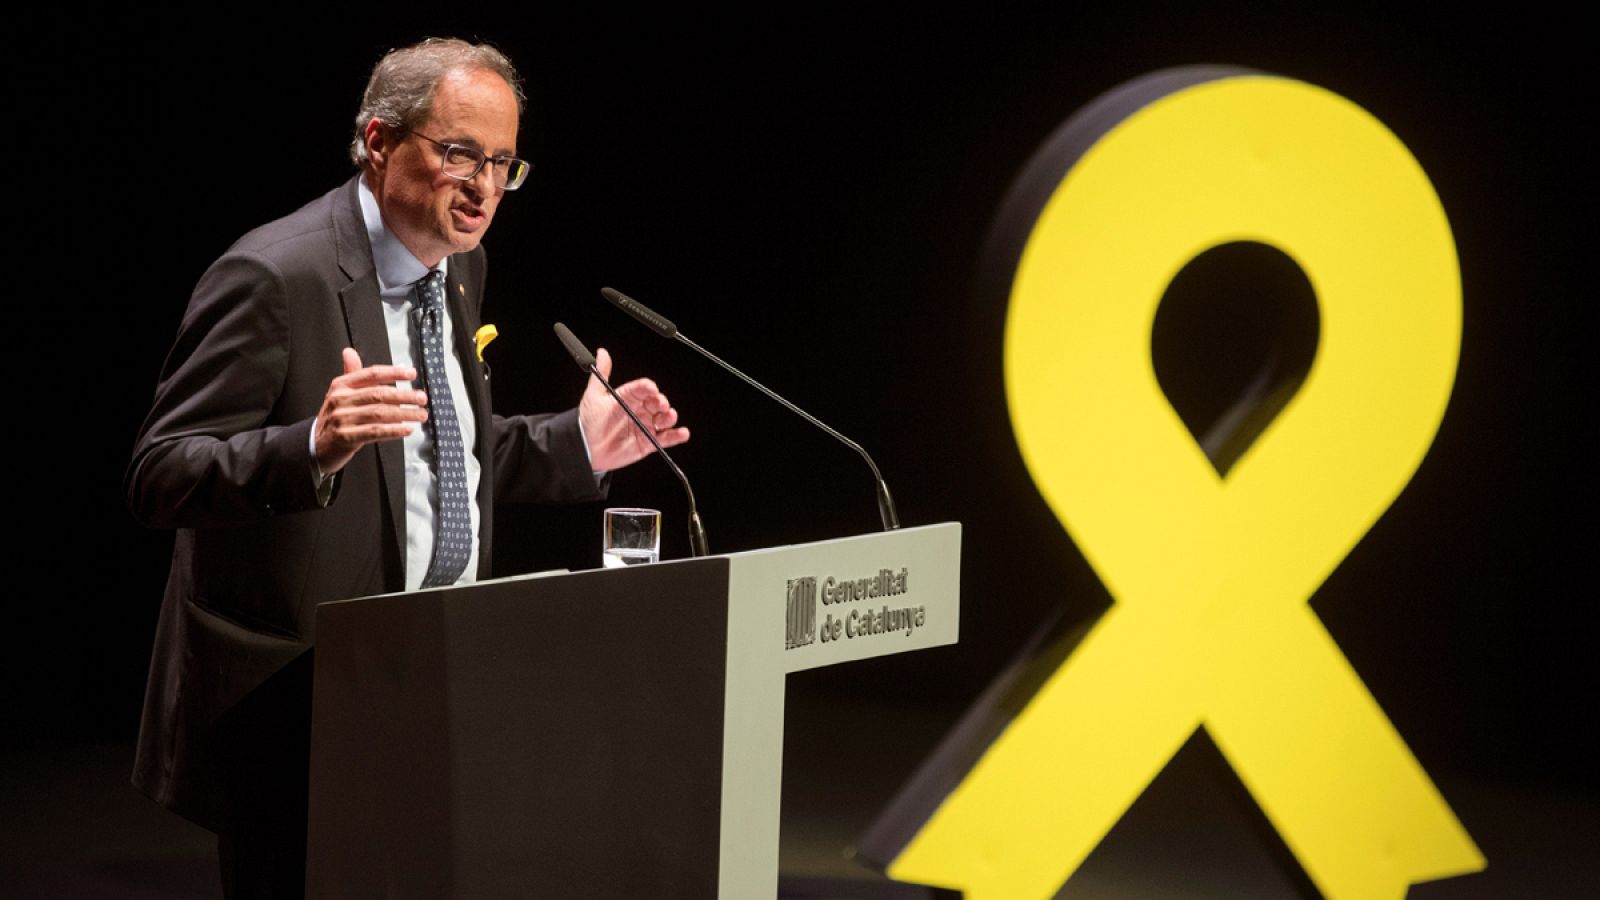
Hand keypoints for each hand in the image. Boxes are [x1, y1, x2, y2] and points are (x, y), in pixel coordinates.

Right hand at [314, 348, 428, 474]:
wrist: (315, 446)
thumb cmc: (335, 419)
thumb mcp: (340, 394)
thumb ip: (353, 375)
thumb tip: (354, 352)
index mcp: (341, 385)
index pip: (371, 374)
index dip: (393, 372)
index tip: (411, 373)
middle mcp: (340, 399)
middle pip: (378, 393)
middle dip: (404, 395)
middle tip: (422, 398)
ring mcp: (341, 419)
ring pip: (379, 413)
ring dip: (404, 413)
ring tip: (420, 415)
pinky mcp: (345, 437)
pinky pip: (374, 432)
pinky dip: (393, 430)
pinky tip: (407, 429)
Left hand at [579, 347, 689, 471]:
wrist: (585, 447)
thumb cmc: (589, 420)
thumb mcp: (594, 395)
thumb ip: (601, 374)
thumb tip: (602, 352)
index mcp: (629, 397)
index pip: (643, 388)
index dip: (648, 388)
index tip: (651, 388)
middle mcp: (639, 410)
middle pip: (657, 402)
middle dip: (662, 402)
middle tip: (661, 404)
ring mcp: (645, 426)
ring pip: (664, 419)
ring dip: (670, 417)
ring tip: (669, 416)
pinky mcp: (648, 443)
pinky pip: (665, 439)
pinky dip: (676, 436)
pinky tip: (683, 433)